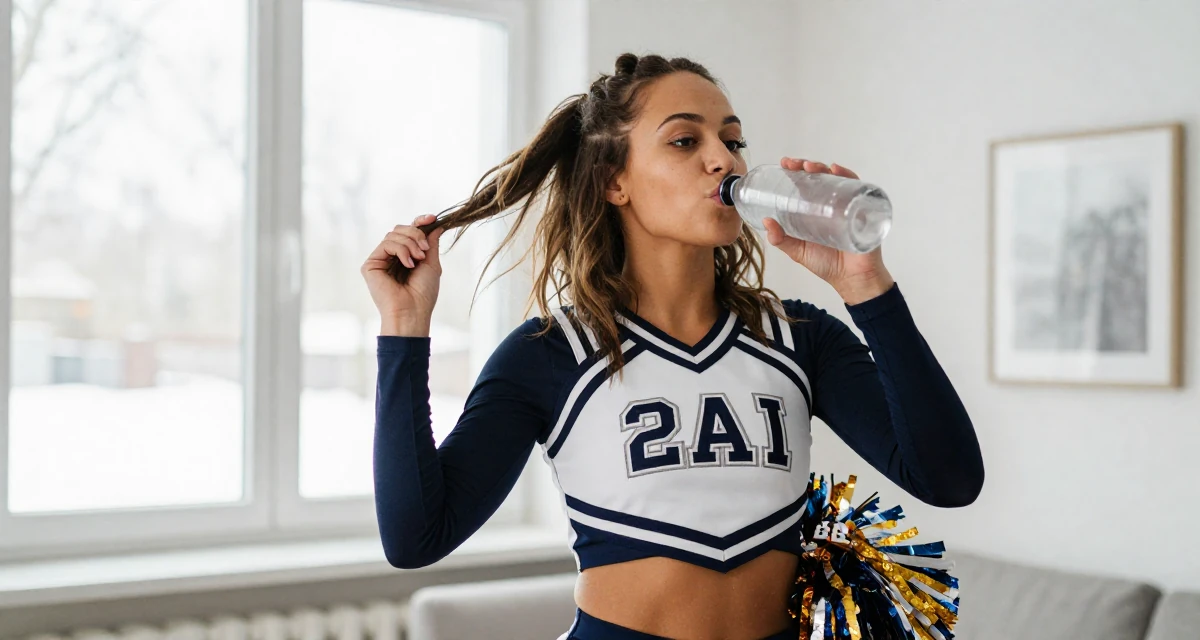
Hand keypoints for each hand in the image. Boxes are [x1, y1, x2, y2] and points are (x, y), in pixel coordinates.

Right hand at [361, 214, 445, 333]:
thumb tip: (435, 223)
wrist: (412, 312)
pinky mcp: (370, 265)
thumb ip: (430, 243)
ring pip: (393, 234)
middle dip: (416, 234)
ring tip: (418, 259)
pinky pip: (386, 244)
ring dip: (410, 243)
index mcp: (405, 256)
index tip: (432, 218)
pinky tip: (408, 264)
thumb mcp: (431, 263)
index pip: (408, 232)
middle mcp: (390, 257)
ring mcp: (380, 260)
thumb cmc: (423, 294)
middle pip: (400, 229)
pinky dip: (401, 250)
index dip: (419, 222)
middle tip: (425, 250)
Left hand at [763, 157, 894, 304]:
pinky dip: (848, 176)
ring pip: (837, 178)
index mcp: (815, 210)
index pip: (806, 184)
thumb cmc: (827, 264)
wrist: (852, 279)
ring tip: (810, 167)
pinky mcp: (863, 209)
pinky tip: (836, 171)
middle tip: (794, 164)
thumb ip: (781, 239)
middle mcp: (832, 204)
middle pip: (821, 177)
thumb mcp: (797, 251)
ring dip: (824, 168)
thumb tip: (766, 222)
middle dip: (807, 166)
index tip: (784, 164)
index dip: (796, 171)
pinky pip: (859, 187)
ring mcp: (848, 204)